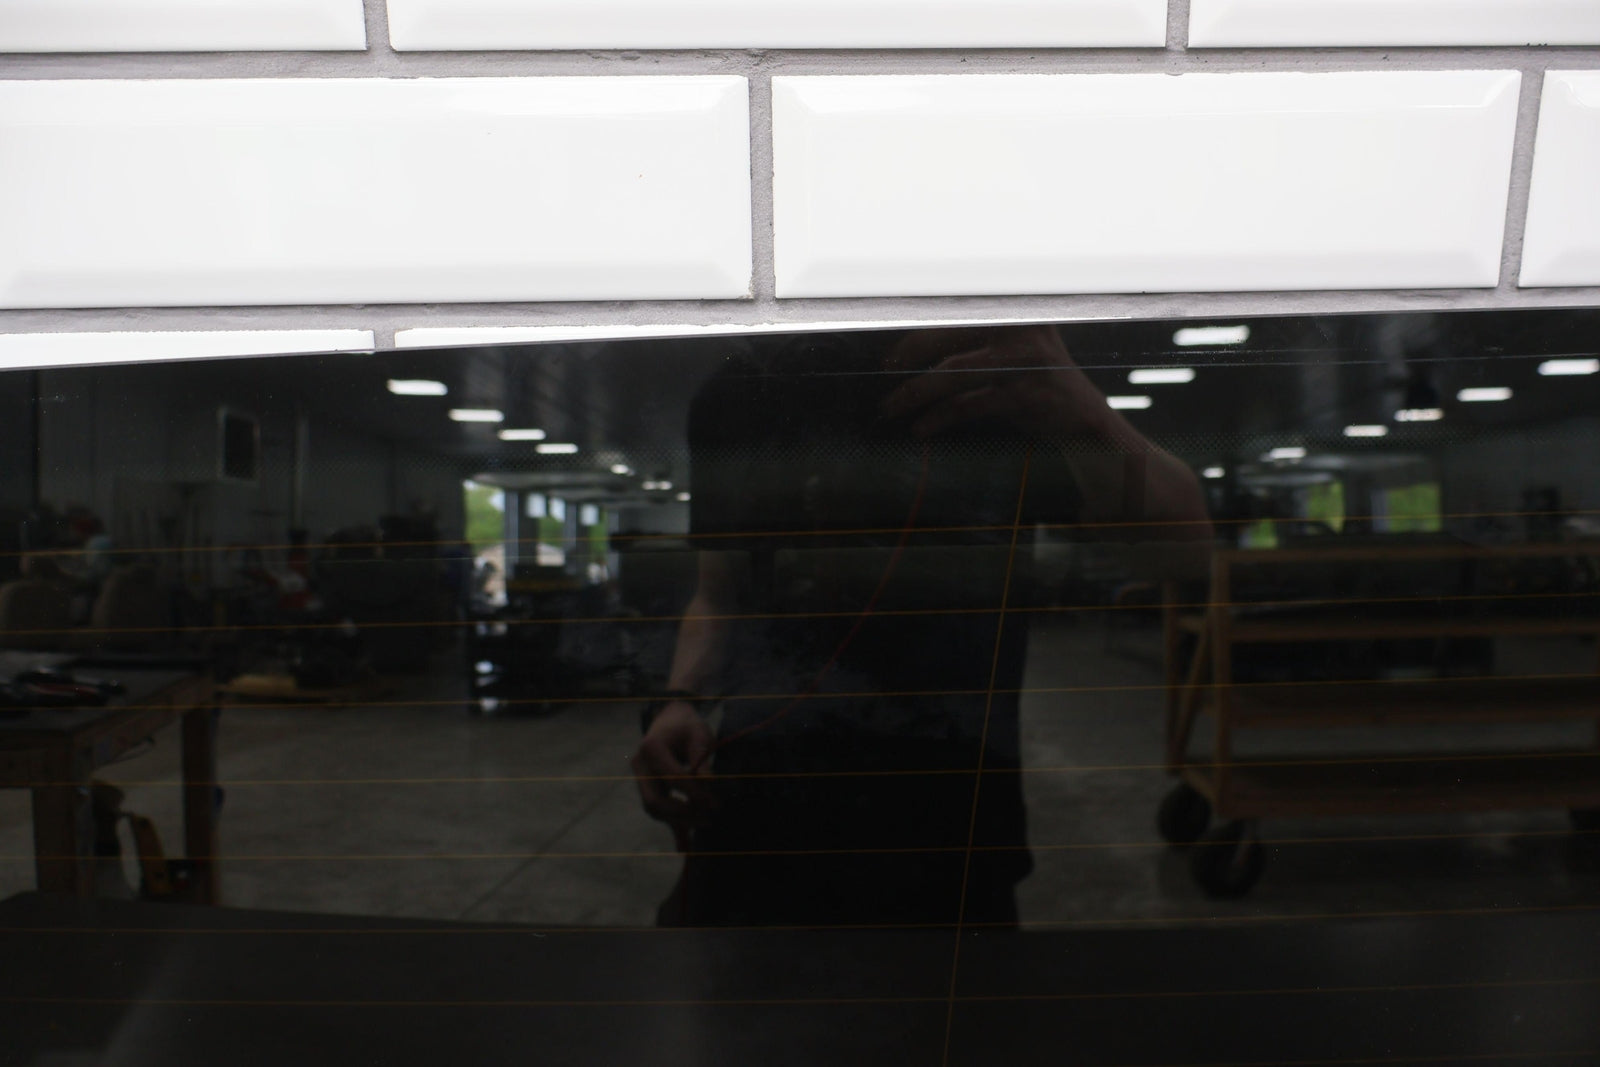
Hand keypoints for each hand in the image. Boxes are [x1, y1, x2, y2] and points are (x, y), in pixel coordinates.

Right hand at [630, 701, 714, 829]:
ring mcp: (639, 777)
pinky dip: (672, 823)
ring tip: (704, 822)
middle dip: (682, 814)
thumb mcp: (699, 735)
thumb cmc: (687, 726)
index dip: (695, 794)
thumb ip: (701, 759)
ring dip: (678, 821)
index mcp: (652, 748)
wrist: (670, 721)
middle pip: (654, 801)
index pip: (673, 778)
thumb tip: (708, 784)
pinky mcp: (646, 786)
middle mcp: (640, 765)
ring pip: (653, 809)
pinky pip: (657, 809)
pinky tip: (685, 843)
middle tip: (708, 819)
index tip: (715, 804)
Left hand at [881, 325, 1110, 440]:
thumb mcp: (1014, 352)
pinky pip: (967, 404)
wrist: (1086, 421)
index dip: (919, 330)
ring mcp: (1026, 360)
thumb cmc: (1039, 384)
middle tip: (884, 375)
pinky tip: (921, 428)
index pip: (956, 311)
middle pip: (949, 335)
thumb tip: (913, 348)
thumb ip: (976, 343)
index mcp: (1015, 310)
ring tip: (892, 408)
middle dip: (909, 356)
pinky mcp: (1026, 395)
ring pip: (953, 372)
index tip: (890, 352)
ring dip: (914, 392)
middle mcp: (1022, 327)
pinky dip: (938, 418)